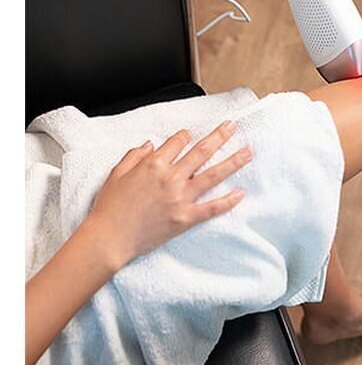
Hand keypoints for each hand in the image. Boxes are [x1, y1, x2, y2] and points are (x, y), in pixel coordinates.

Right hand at [87, 121, 252, 269]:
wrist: (110, 239)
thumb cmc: (110, 207)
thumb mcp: (116, 174)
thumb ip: (134, 155)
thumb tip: (150, 144)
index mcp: (154, 164)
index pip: (178, 141)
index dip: (185, 135)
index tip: (190, 135)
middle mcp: (171, 178)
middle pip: (202, 151)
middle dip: (220, 136)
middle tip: (233, 126)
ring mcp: (181, 198)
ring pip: (213, 175)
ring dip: (233, 161)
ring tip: (249, 152)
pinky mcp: (186, 218)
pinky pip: (212, 208)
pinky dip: (228, 201)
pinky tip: (240, 193)